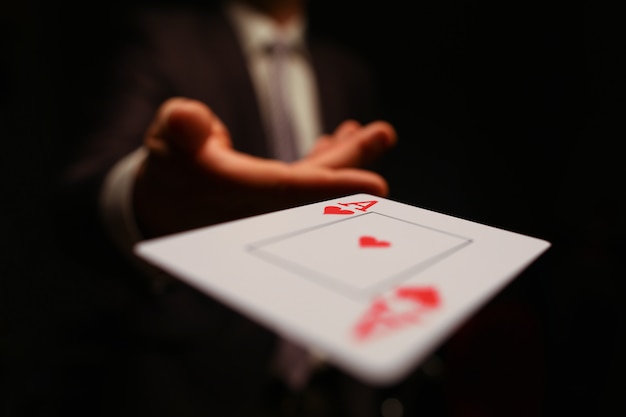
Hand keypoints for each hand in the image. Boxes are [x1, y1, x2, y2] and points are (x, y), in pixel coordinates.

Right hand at [133, 97, 396, 237]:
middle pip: (316, 188)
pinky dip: (324, 164)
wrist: (162, 205)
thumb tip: (188, 119)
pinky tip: (338, 140)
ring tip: (375, 131)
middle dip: (353, 162)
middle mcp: (263, 211)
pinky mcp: (275, 203)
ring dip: (345, 156)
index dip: (334, 186)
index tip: (375, 184)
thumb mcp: (165, 141)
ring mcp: (273, 210)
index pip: (292, 192)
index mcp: (237, 197)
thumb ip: (178, 128)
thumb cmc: (166, 169)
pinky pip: (307, 184)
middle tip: (383, 133)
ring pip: (316, 184)